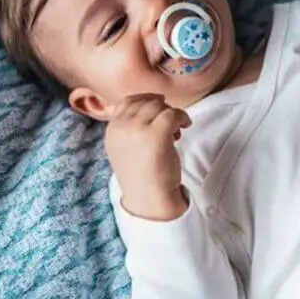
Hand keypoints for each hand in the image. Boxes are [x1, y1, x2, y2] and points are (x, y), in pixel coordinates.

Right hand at [105, 93, 191, 220]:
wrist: (149, 198)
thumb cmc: (142, 175)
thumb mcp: (125, 148)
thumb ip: (129, 127)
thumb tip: (149, 103)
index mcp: (112, 130)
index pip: (127, 101)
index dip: (146, 100)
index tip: (160, 107)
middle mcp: (122, 127)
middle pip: (147, 103)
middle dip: (162, 110)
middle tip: (170, 126)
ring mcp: (138, 129)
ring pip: (160, 107)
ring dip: (172, 115)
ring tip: (176, 132)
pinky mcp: (157, 135)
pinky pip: (173, 114)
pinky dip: (183, 117)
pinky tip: (186, 126)